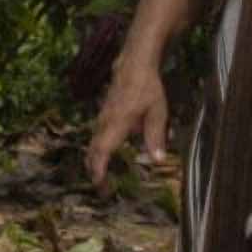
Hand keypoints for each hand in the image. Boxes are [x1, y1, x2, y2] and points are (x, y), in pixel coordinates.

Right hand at [86, 65, 169, 189]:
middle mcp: (105, 122)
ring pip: (94, 142)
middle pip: (94, 149)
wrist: (133, 64)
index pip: (103, 150)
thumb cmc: (148, 87)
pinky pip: (97, 135)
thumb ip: (156, 136)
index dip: (99, 168)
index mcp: (117, 123)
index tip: (99, 183)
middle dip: (94, 169)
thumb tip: (157, 160)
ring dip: (95, 159)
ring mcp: (102, 117)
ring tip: (101, 176)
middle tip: (101, 187)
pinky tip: (105, 155)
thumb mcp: (158, 112)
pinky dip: (98, 149)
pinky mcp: (104, 114)